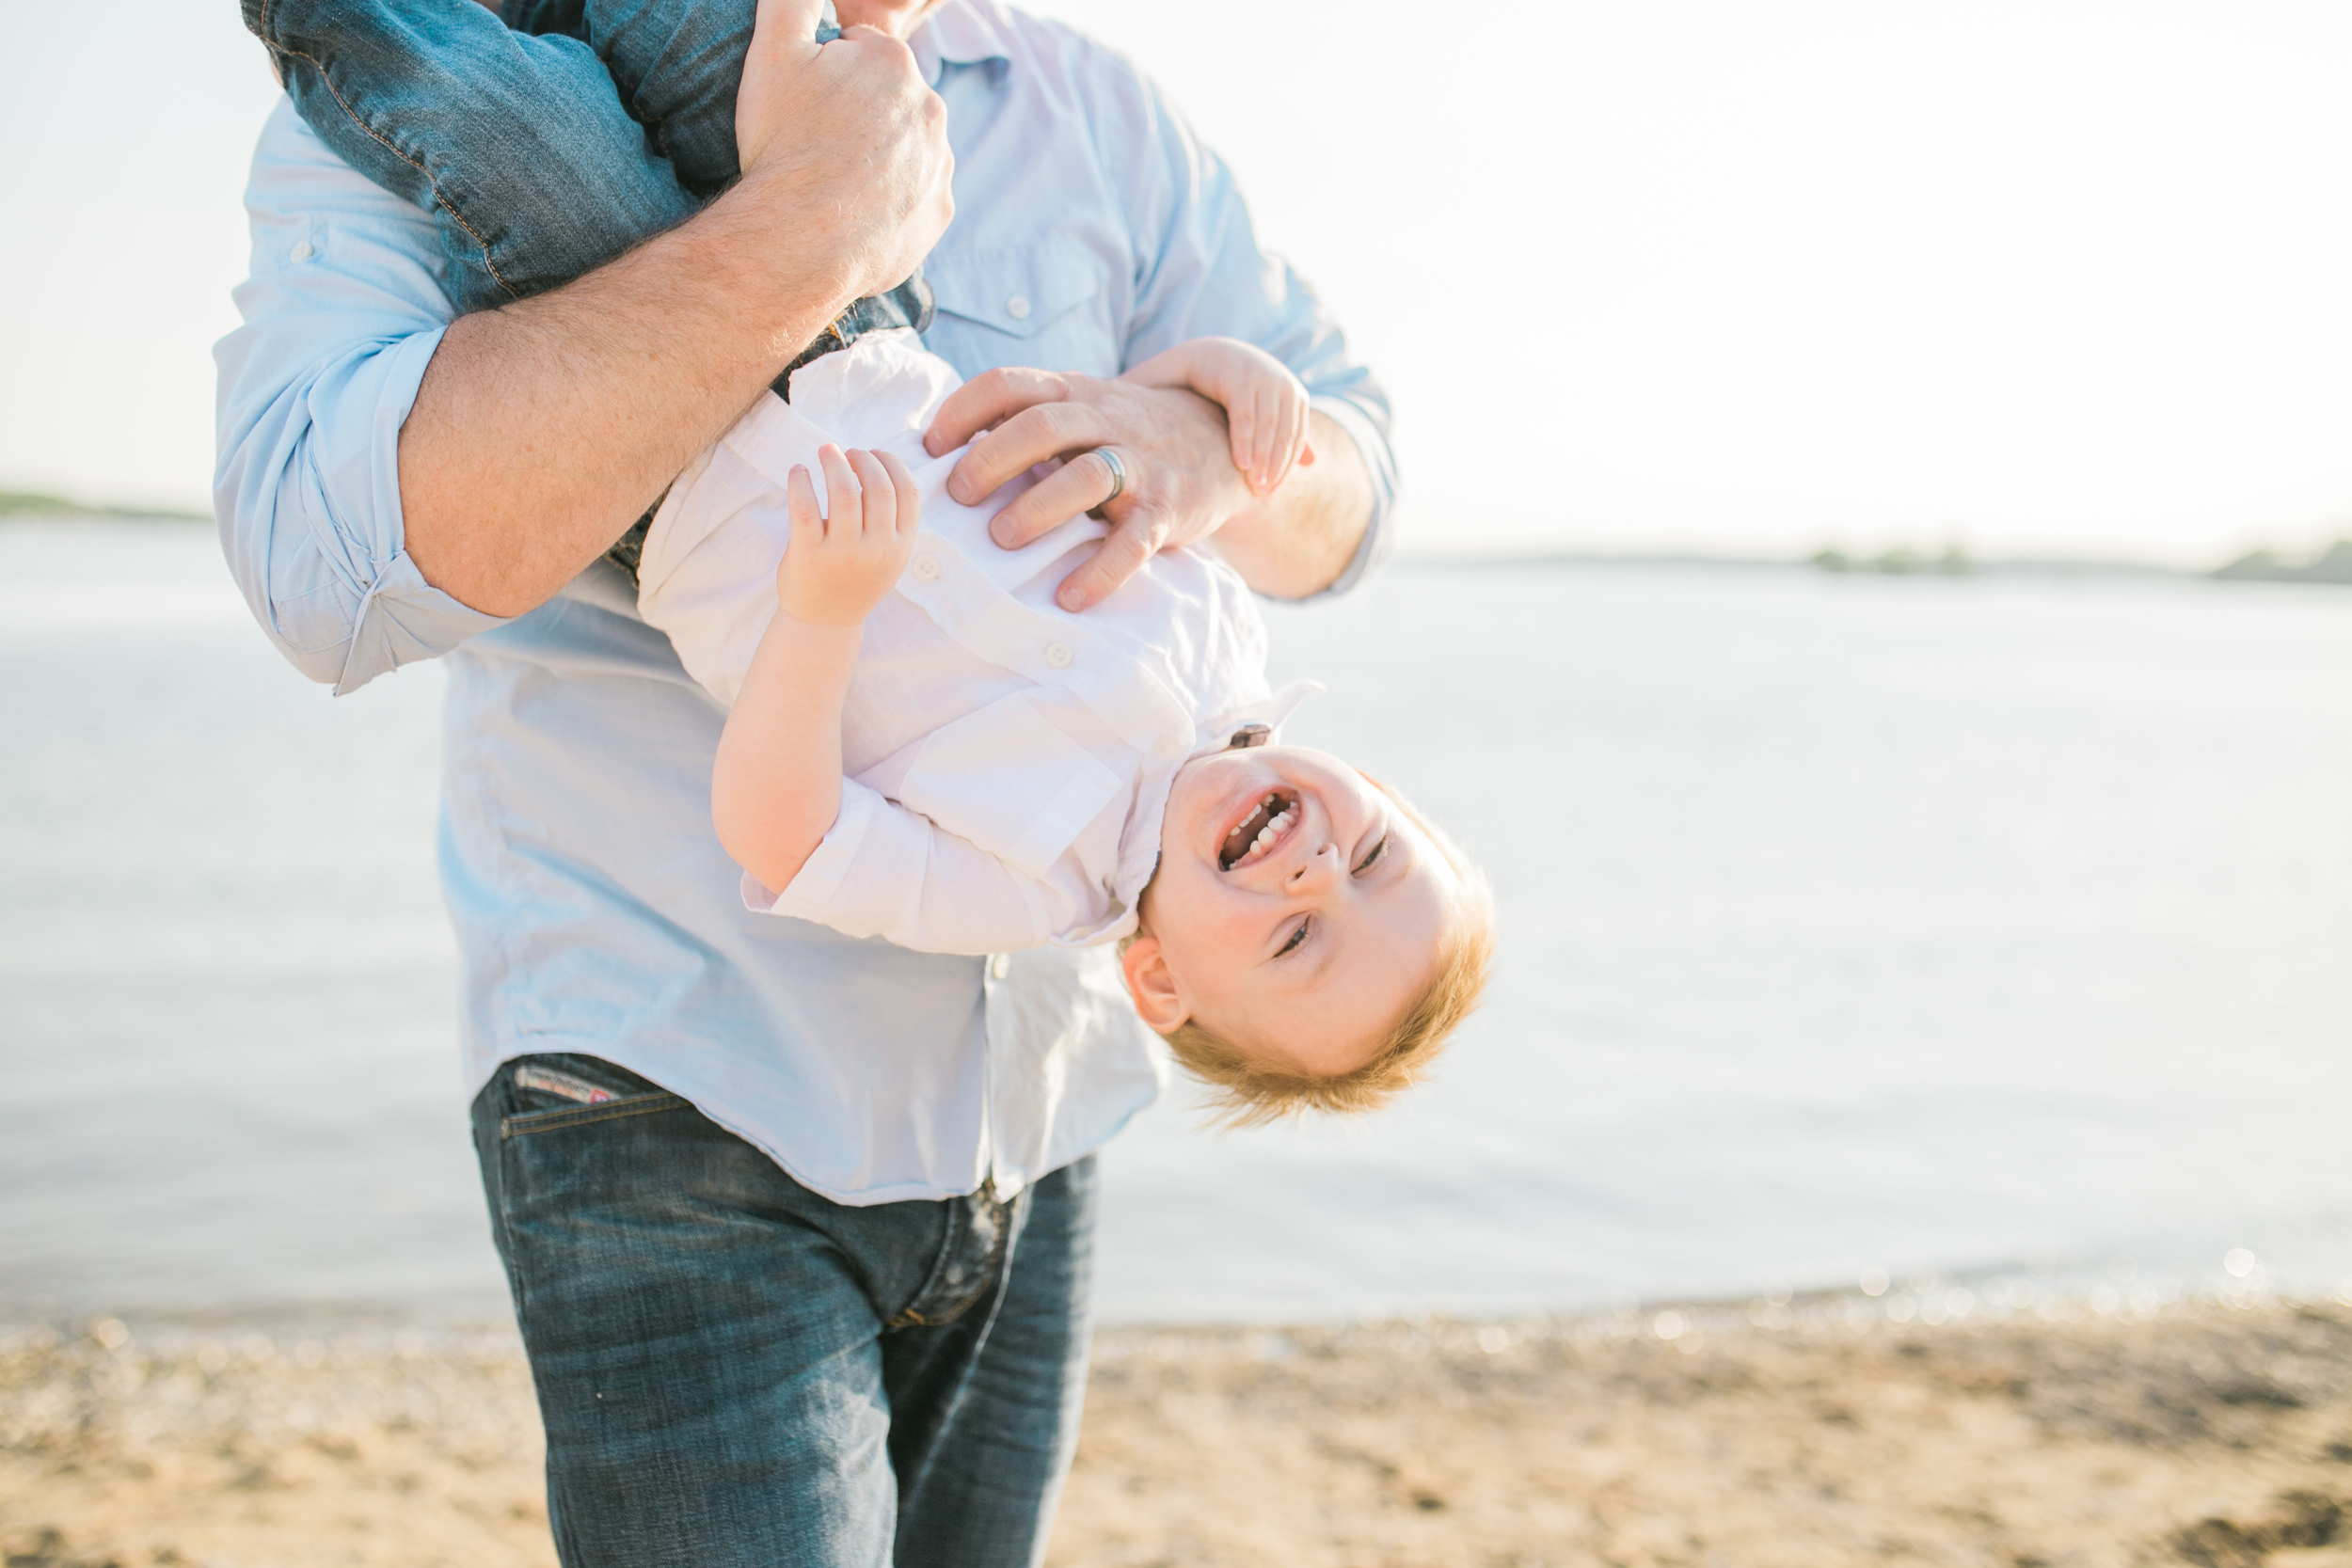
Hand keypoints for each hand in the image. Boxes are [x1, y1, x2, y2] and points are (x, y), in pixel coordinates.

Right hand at [734, 0, 953, 304]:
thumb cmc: (784, 144)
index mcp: (894, 62)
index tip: (805, 106)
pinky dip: (889, 201)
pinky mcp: (939, 213)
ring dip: (875, 157)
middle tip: (814, 145)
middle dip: (855, 114)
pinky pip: (914, 197)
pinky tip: (854, 212)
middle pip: (885, 100)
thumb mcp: (772, 52)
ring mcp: (941, 164)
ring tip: (832, 182)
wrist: (801, 241)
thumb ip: (791, 2)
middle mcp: (931, 108)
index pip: (857, 52)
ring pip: (903, 148)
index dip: (823, 75)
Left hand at [778, 445, 920, 626]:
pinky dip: (800, 481)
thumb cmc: (855, 581)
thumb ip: (891, 522)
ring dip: (834, 462)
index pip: (908, 493)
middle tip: (847, 453)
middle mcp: (875, 550)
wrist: (824, 624)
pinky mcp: (808, 554)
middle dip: (863, 459)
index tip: (874, 454)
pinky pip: (804, 507)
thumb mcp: (888, 558)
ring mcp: (842, 553)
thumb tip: (880, 465)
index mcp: (899, 547)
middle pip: (878, 487)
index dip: (892, 464)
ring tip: (826, 451)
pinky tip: (799, 472)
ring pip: (843, 491)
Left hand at [924, 370, 1258, 610]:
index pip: (1010, 383)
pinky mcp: (1167, 511)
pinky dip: (1100, 572)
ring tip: (1001, 540)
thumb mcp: (1081, 409)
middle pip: (1043, 425)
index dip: (963, 410)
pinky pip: (1133, 542)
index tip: (930, 447)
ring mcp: (1139, 465)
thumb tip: (943, 449)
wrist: (1222, 443)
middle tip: (959, 496)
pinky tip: (1068, 597)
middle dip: (992, 459)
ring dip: (1037, 508)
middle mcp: (1106, 420)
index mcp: (1074, 392)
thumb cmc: (1125, 433)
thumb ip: (1026, 419)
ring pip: (1085, 476)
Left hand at [1123, 337, 1315, 496]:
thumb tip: (1098, 408)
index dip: (1244, 438)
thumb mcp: (1160, 378)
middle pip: (1270, 418)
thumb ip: (1138, 393)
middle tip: (1256, 491)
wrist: (1219, 356)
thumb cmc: (1178, 375)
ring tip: (1264, 493)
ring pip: (1288, 426)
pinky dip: (1288, 459)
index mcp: (1230, 365)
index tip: (1240, 468)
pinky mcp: (1295, 397)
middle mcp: (1263, 370)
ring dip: (1279, 462)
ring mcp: (1283, 383)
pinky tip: (1274, 485)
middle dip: (1266, 457)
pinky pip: (1298, 430)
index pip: (1244, 405)